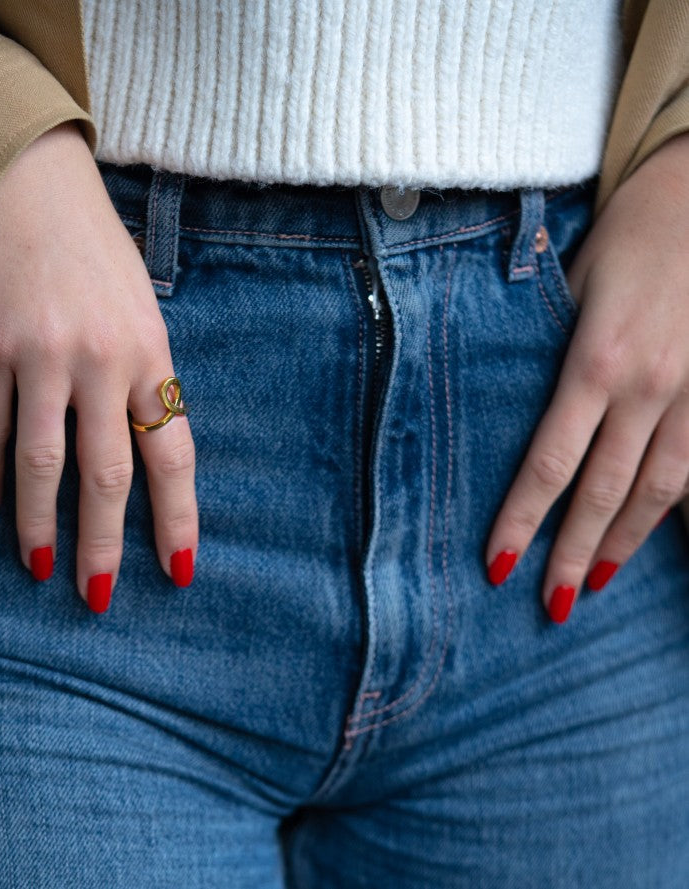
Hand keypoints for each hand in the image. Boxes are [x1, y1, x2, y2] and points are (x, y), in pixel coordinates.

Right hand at [0, 123, 197, 611]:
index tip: (177, 569)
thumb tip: (143, 449)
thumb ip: (145, 377)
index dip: (178, 518)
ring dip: (38, 524)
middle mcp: (102, 360)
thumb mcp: (142, 310)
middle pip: (108, 475)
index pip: (173, 454)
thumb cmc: (93, 253)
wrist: (26, 184)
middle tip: (98, 595)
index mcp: (152, 353)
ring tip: (39, 566)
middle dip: (104, 543)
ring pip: (41, 464)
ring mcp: (42, 355)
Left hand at [485, 132, 688, 621]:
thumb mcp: (566, 287)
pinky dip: (675, 507)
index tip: (497, 564)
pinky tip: (656, 534)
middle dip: (574, 554)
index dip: (522, 520)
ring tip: (598, 586)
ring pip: (661, 490)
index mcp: (597, 363)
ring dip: (626, 543)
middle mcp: (651, 389)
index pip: (550, 463)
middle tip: (551, 605)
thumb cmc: (625, 237)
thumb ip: (542, 352)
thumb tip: (511, 409)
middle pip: (604, 492)